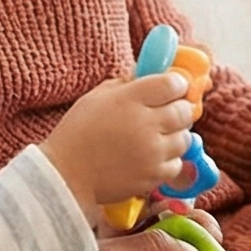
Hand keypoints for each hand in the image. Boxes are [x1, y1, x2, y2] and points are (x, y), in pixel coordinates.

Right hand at [42, 71, 195, 207]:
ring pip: (185, 138)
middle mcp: (146, 124)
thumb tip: (147, 75)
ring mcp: (152, 152)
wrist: (66, 175)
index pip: (173, 83)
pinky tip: (152, 157)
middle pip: (184, 110)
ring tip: (159, 137)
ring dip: (176, 135)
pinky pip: (176, 163)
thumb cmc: (77, 133)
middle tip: (168, 112)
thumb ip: (124, 84)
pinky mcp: (153, 175)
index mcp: (130, 99)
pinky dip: (168, 160)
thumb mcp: (96, 97)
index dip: (176, 84)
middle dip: (179, 109)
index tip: (172, 88)